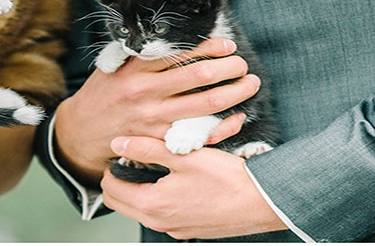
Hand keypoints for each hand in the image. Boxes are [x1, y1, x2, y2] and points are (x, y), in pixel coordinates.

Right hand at [53, 38, 261, 183]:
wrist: (81, 131)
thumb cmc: (104, 93)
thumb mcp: (115, 65)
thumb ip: (142, 52)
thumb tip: (176, 35)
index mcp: (136, 69)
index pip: (180, 52)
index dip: (210, 47)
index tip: (227, 45)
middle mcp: (146, 93)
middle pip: (199, 77)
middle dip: (229, 67)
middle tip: (242, 64)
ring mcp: (154, 119)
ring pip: (206, 105)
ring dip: (235, 93)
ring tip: (250, 84)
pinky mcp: (160, 141)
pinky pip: (199, 135)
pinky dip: (223, 126)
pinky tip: (237, 117)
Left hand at [101, 129, 286, 239]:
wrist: (263, 203)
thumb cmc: (229, 180)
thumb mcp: (184, 156)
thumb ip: (147, 148)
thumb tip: (119, 143)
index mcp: (153, 205)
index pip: (111, 189)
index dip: (113, 167)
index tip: (125, 152)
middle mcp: (160, 223)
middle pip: (120, 203)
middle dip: (120, 181)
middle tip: (135, 159)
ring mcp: (174, 230)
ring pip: (140, 210)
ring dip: (140, 190)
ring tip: (157, 167)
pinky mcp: (188, 230)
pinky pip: (162, 216)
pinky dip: (159, 200)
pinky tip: (176, 182)